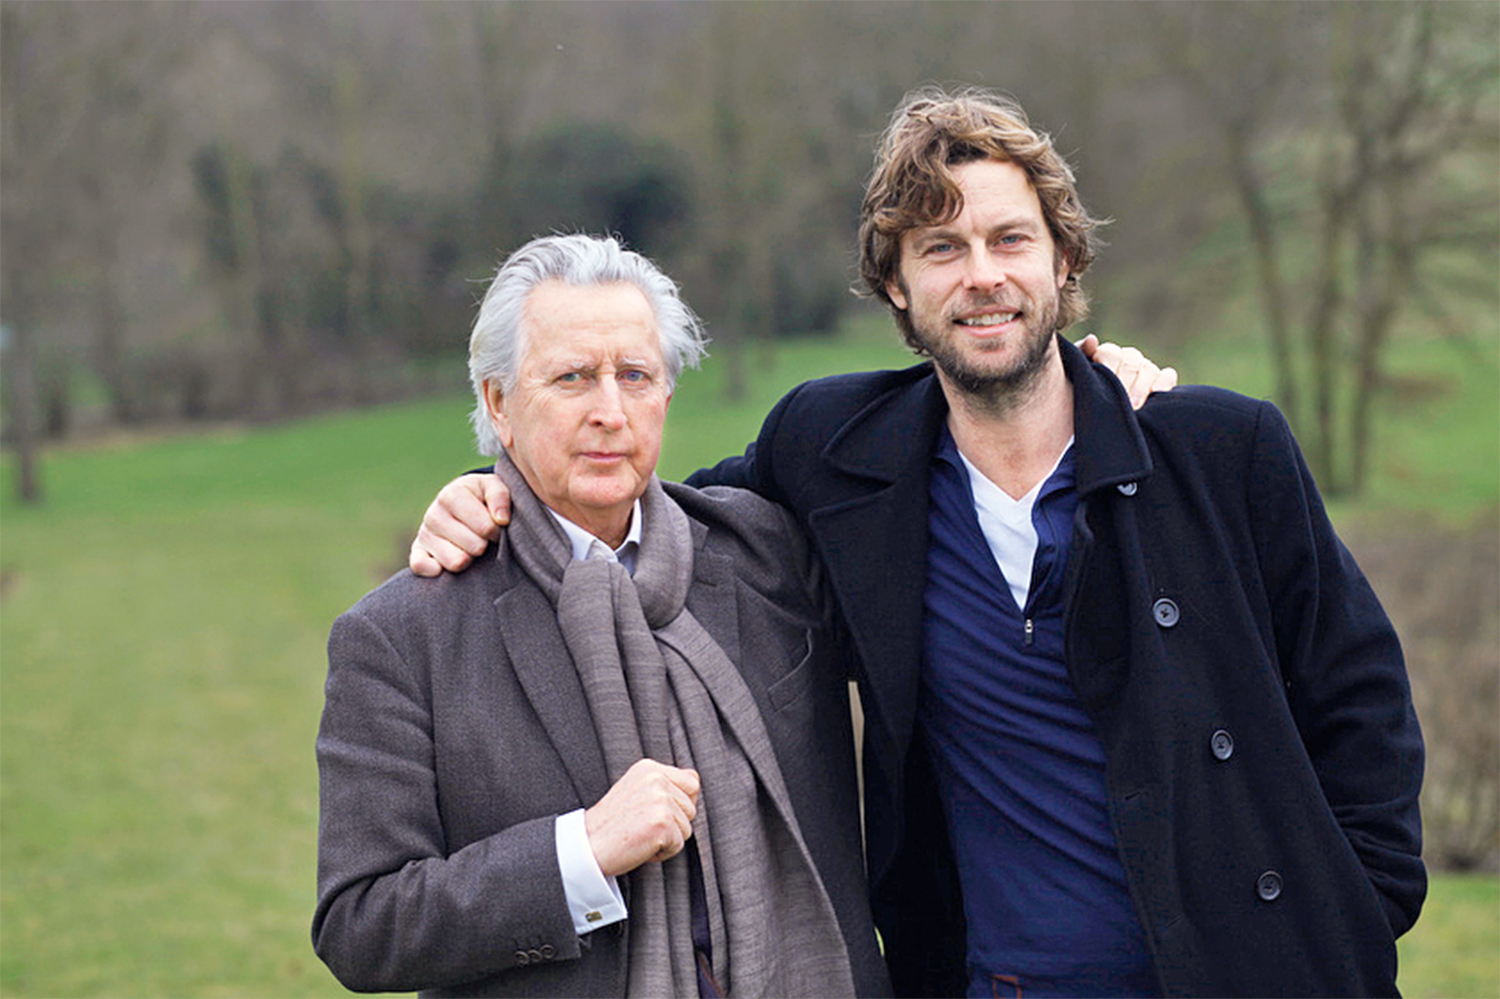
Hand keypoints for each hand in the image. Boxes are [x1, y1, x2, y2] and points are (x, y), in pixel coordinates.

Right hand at [408, 473, 510, 576]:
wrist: (461, 503)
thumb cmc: (481, 497)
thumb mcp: (493, 487)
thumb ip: (500, 497)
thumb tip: (501, 520)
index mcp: (450, 495)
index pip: (485, 527)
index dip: (498, 531)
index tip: (497, 526)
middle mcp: (433, 514)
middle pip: (475, 547)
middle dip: (485, 545)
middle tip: (483, 537)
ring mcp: (424, 535)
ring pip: (456, 562)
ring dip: (469, 559)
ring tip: (470, 547)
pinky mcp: (417, 553)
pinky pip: (420, 567)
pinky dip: (437, 571)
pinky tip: (451, 563)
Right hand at [584, 758, 700, 877]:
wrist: (585, 846)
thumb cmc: (610, 825)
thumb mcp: (635, 791)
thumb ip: (661, 785)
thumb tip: (694, 784)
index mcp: (649, 768)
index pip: (692, 782)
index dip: (682, 803)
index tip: (659, 814)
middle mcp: (656, 779)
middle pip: (691, 808)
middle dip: (673, 824)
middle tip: (643, 827)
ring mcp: (660, 800)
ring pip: (686, 828)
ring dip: (667, 839)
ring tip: (640, 836)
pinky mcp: (662, 822)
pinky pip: (678, 845)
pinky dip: (662, 853)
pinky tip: (640, 846)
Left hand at [1078, 334, 1178, 410]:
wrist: (1099, 409)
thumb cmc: (1084, 390)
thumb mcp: (1077, 374)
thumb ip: (1081, 354)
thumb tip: (1092, 340)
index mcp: (1109, 354)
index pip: (1111, 354)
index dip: (1108, 370)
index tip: (1104, 388)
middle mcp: (1129, 358)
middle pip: (1131, 363)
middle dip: (1125, 383)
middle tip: (1119, 401)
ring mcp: (1146, 368)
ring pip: (1148, 369)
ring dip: (1142, 387)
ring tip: (1134, 406)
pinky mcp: (1161, 380)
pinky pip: (1168, 376)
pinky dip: (1164, 383)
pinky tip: (1156, 394)